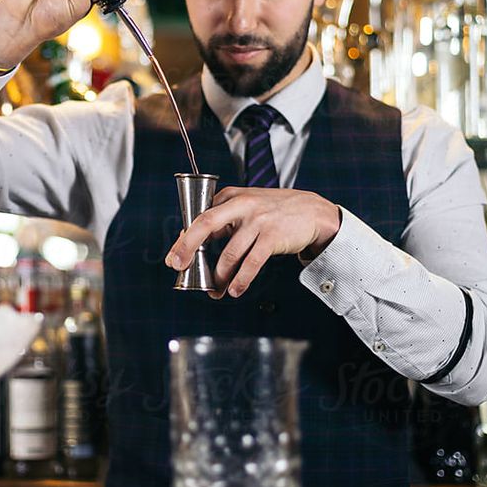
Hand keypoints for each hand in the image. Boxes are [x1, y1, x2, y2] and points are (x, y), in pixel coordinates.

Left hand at [164, 187, 341, 298]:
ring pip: (230, 254)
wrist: (312, 211)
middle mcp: (241, 205)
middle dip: (187, 248)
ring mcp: (258, 221)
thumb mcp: (246, 205)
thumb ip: (222, 221)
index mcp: (230, 197)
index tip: (174, 257)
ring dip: (220, 276)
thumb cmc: (274, 211)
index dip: (184, 239)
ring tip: (217, 289)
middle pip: (206, 225)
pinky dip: (241, 280)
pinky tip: (235, 289)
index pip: (200, 217)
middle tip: (177, 266)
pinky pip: (251, 263)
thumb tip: (194, 245)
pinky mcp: (273, 237)